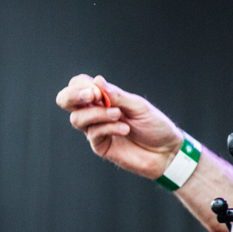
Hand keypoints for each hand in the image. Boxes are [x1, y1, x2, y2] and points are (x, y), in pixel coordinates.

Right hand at [55, 74, 182, 178]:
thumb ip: (117, 96)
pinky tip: (125, 129)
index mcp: (104, 98)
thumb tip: (97, 80)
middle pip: (66, 100)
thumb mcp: (138, 106)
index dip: (81, 85)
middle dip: (72, 96)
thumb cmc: (155, 126)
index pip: (79, 84)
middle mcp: (96, 112)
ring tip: (119, 115)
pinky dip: (108, 127)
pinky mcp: (100, 146)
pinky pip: (93, 133)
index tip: (96, 91)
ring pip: (77, 118)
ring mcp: (96, 129)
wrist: (167, 151)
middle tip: (91, 96)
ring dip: (97, 113)